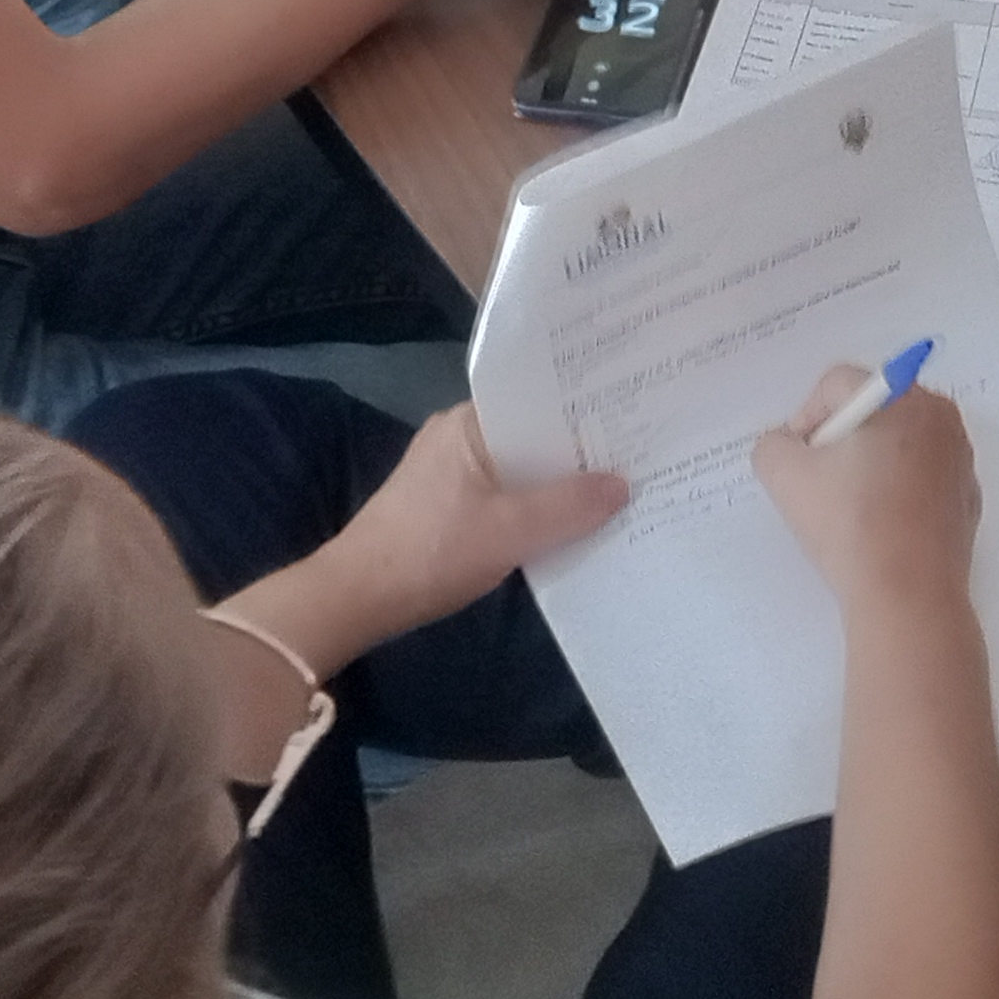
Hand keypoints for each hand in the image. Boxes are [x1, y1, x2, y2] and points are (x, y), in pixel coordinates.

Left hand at [311, 405, 629, 644]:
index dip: (586, 410)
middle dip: (578, 453)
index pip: (539, 400)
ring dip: (556, 485)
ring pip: (519, 470)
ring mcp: (450, 473)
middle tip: (640, 458)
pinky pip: (503, 495)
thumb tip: (622, 484)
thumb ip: (568, 507)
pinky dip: (532, 509)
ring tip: (616, 492)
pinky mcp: (445, 506)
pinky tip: (567, 527)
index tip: (635, 417)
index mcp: (469, 423)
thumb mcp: (509, 531)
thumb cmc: (432, 551)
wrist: (357, 598)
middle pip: (532, 436)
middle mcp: (459, 436)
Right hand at [754, 369, 979, 617]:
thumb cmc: (852, 526)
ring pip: (899, 446)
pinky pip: (921, 481)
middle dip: (840, 439)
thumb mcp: (785, 476)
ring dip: (868, 467)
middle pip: (874, 410)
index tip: (798, 459)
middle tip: (820, 479)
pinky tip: (878, 529)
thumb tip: (785, 445)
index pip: (839, 385)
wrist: (908, 597)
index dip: (805, 417)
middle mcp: (942, 421)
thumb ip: (772, 445)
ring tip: (848, 508)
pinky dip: (897, 494)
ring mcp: (960, 463)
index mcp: (904, 400)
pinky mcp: (966, 503)